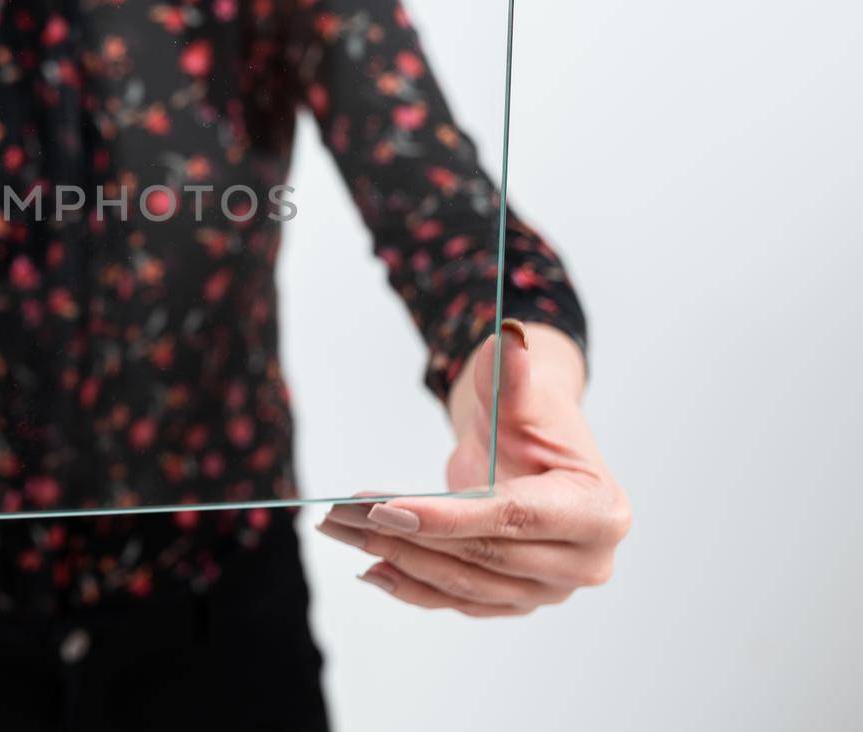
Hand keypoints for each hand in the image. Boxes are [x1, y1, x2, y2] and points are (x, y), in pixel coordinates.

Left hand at [316, 319, 628, 615]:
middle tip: (342, 515)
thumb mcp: (522, 394)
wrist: (534, 449)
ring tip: (341, 533)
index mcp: (599, 511)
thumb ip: (513, 375)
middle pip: (483, 556)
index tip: (385, 508)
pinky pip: (459, 601)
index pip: (515, 518)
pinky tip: (371, 569)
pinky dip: (413, 587)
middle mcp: (585, 562)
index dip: (448, 518)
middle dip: (405, 534)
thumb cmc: (531, 420)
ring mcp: (551, 589)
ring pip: (464, 583)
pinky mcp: (518, 601)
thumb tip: (509, 339)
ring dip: (396, 559)